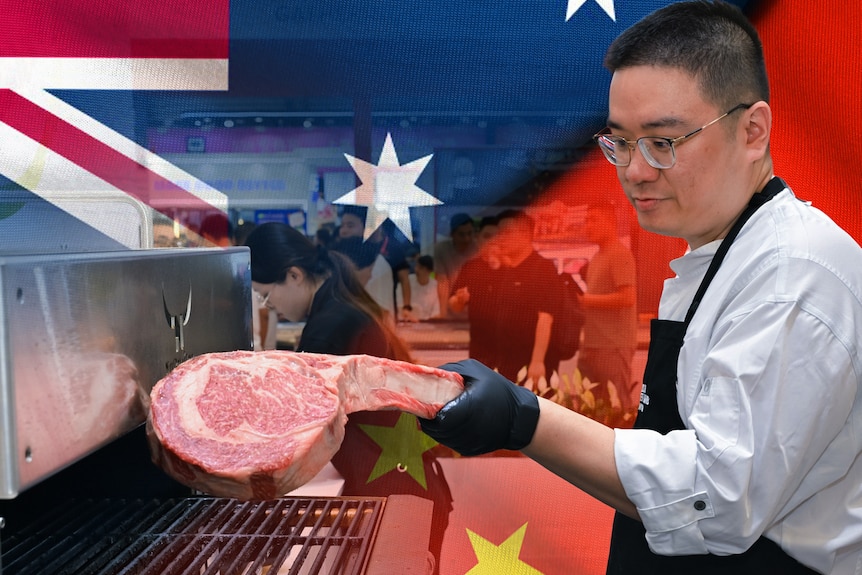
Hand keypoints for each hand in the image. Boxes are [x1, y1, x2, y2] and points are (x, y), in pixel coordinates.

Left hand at [419, 359, 539, 455]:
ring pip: (439, 437)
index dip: (426, 408)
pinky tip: (452, 422)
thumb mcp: (475, 371)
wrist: (521, 418)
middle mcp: (467, 429)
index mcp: (468, 408)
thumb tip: (427, 374)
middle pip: (434, 428)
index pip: (437, 416)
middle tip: (428, 405)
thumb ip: (450, 370)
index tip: (424, 399)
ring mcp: (468, 442)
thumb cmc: (499, 391)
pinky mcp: (469, 450)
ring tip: (440, 412)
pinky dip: (446, 433)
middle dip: (428, 417)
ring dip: (435, 426)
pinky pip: (449, 442)